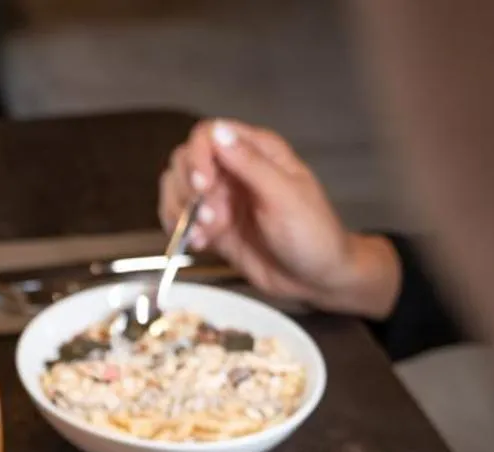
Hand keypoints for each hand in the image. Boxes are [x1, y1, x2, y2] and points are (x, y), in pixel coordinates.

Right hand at [160, 119, 401, 318]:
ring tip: (210, 233)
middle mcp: (234, 170)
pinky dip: (181, 231)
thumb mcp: (285, 196)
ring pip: (177, 189)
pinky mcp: (212, 226)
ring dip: (183, 212)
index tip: (203, 186)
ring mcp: (221, 198)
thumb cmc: (312, 234)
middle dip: (189, 189)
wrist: (316, 278)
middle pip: (186, 160)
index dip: (198, 157)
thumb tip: (219, 132)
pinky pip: (180, 219)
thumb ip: (250, 163)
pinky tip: (202, 243)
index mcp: (258, 151)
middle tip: (211, 216)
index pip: (208, 134)